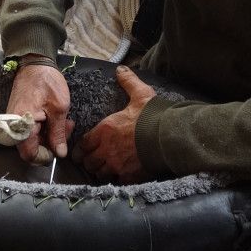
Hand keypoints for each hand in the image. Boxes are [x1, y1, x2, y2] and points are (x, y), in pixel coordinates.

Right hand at [5, 62, 71, 162]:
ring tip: (65, 122)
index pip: (30, 155)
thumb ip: (58, 133)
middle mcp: (14, 127)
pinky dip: (45, 128)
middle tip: (67, 128)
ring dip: (50, 135)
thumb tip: (60, 154)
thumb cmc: (47, 82)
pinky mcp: (19, 118)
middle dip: (52, 143)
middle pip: (32, 149)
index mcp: (23, 125)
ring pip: (33, 140)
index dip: (46, 156)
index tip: (60, 147)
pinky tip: (55, 118)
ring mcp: (16, 123)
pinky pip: (31, 131)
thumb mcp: (59, 108)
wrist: (34, 64)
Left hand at [78, 65, 155, 183]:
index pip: (84, 144)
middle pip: (89, 162)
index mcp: (106, 130)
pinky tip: (119, 175)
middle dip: (89, 161)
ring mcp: (117, 164)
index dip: (80, 149)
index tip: (80, 151)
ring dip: (100, 171)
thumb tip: (120, 69)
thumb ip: (128, 82)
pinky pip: (116, 181)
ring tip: (104, 168)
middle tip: (92, 160)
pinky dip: (115, 178)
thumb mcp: (140, 94)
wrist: (169, 137)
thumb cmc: (153, 115)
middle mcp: (107, 149)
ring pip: (100, 173)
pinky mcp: (129, 176)